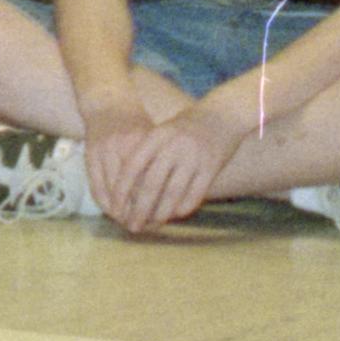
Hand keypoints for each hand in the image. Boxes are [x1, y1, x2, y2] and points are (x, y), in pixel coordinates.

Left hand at [93, 103, 235, 231]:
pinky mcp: (211, 167)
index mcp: (157, 136)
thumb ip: (146, 153)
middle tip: (131, 227)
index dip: (122, 190)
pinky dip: (183, 208)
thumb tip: (125, 186)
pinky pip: (195, 194)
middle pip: (152, 184)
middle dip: (139, 209)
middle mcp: (173, 145)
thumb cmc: (187, 126)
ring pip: (173, 193)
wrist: (224, 113)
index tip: (115, 208)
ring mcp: (193, 156)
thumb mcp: (163, 131)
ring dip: (161, 214)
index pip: (133, 166)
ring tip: (152, 227)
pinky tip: (175, 216)